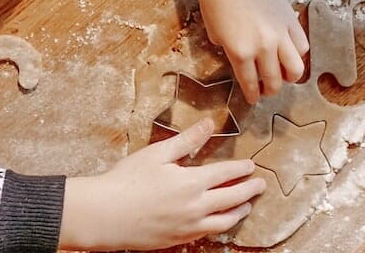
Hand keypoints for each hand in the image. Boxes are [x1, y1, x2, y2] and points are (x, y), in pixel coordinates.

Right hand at [59, 121, 265, 249]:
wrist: (104, 215)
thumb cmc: (127, 180)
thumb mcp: (158, 153)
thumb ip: (187, 140)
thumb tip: (209, 123)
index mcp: (192, 182)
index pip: (226, 174)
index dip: (241, 169)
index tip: (251, 165)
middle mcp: (195, 207)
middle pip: (232, 199)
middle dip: (249, 191)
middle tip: (260, 185)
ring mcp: (187, 227)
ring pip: (223, 222)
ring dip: (238, 212)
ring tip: (246, 206)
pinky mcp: (176, 240)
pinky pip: (206, 234)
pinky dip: (219, 226)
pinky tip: (218, 221)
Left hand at [168, 0, 309, 104]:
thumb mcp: (214, 32)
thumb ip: (228, 51)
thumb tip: (240, 59)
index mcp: (240, 51)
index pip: (250, 83)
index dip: (252, 95)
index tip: (253, 98)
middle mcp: (263, 46)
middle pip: (274, 80)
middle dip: (270, 90)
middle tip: (266, 90)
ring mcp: (280, 34)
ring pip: (295, 69)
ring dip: (289, 77)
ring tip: (283, 75)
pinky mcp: (290, 20)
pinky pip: (302, 46)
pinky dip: (298, 54)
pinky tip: (289, 53)